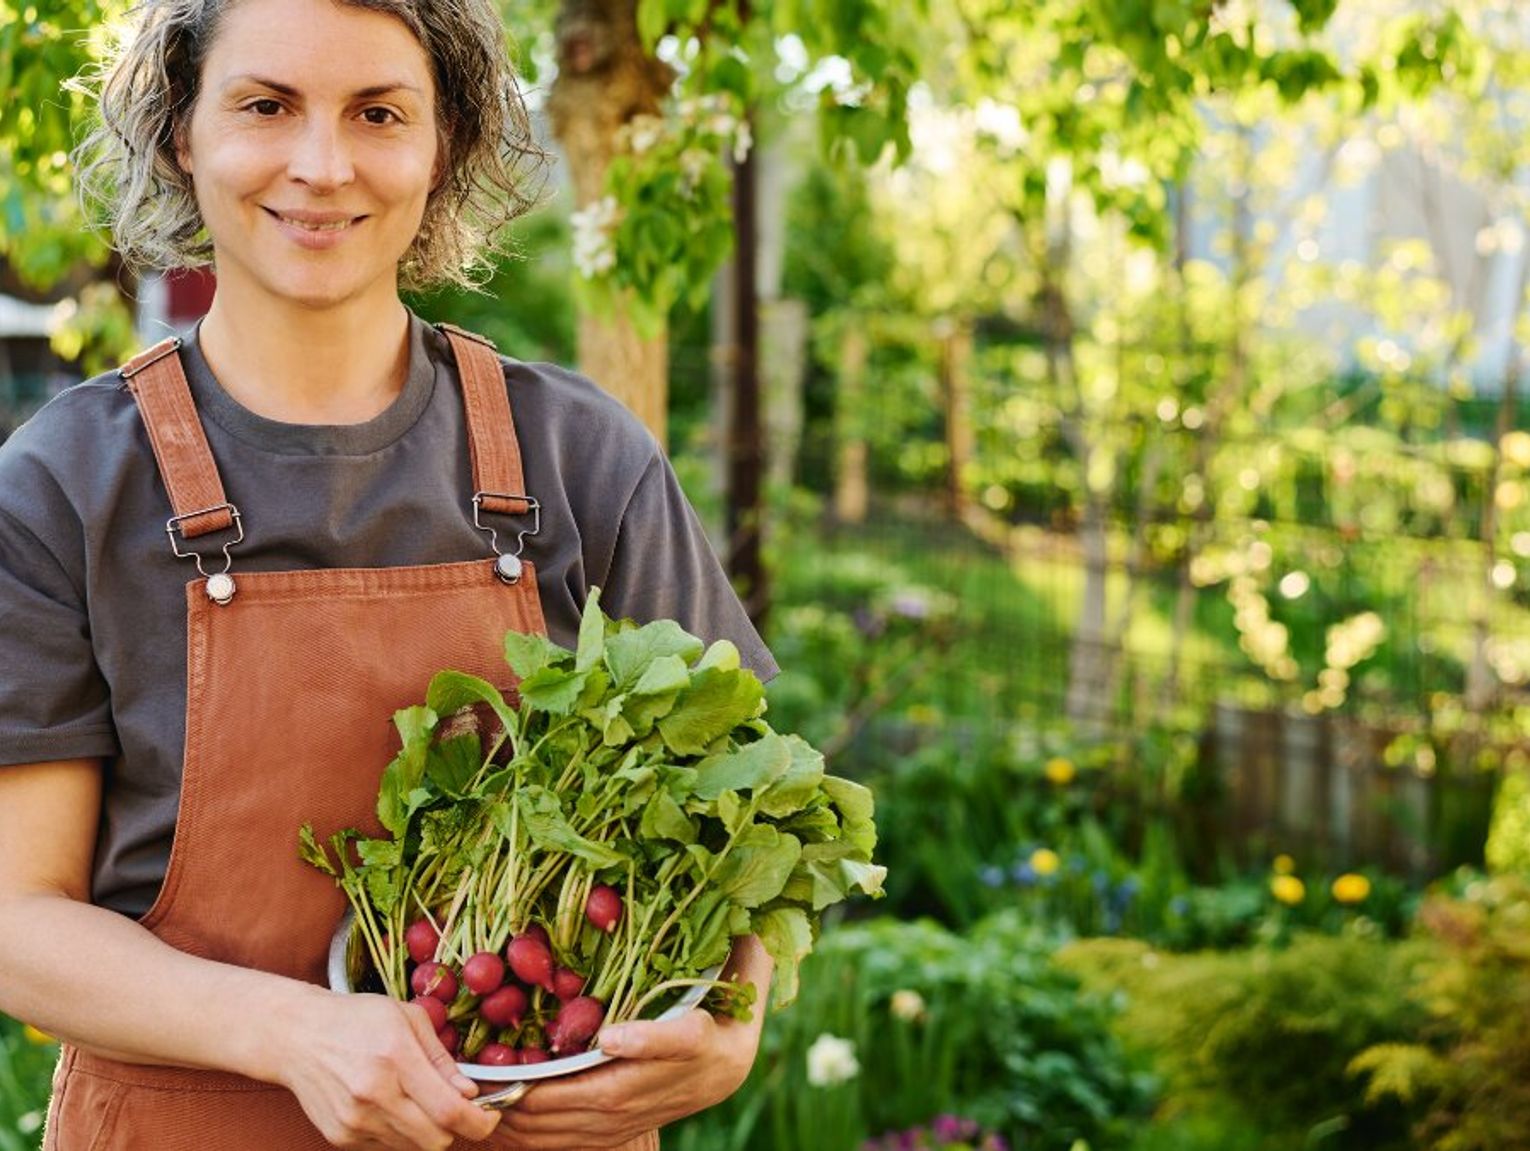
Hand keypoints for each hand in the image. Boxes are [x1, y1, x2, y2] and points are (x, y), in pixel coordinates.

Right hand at [270, 987, 501, 1149]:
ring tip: (417, 1099)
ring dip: (427, 1130)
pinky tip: (389, 1104)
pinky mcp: (341, 1136)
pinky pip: (387, 1146)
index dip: (480, 1121)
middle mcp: (374, 1095)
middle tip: (457, 1106)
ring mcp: (355, 1120)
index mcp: (396, 1058)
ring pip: (414, 1147)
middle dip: (456, 1128)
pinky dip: (399, 1132)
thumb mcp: (408, 1018)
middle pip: (436, 1139)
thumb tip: (470, 1093)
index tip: (491, 1115)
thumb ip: (442, 1059)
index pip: (449, 1111)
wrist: (296, 1035)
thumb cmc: (357, 1018)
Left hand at [492, 936, 773, 1149]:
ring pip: (584, 1124)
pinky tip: (500, 1117)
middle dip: (554, 1090)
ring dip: (534, 1115)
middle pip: (611, 1095)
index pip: (682, 1042)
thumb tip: (743, 911)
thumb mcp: (744, 972)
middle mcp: (677, 1087)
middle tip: (505, 1071)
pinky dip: (535, 1134)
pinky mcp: (624, 1130)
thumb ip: (740, 948)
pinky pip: (574, 1140)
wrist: (727, 1069)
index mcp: (710, 1043)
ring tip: (488, 1096)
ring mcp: (648, 1113)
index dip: (648, 1040)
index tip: (611, 1035)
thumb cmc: (726, 1005)